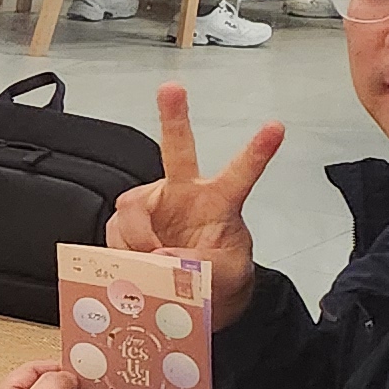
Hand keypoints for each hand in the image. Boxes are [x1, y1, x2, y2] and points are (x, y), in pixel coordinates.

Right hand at [106, 83, 280, 323]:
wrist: (190, 299)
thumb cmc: (217, 278)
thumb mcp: (227, 277)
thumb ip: (203, 269)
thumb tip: (166, 258)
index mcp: (220, 203)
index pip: (242, 173)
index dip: (258, 151)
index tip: (276, 128)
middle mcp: (183, 195)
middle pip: (178, 150)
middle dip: (174, 117)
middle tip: (171, 89)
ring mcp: (151, 208)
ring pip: (131, 212)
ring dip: (136, 242)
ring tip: (151, 263)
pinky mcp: (125, 226)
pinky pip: (113, 236)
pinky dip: (121, 255)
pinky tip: (134, 265)